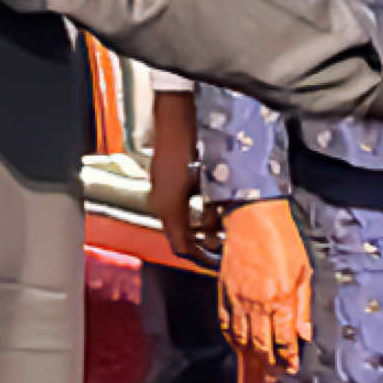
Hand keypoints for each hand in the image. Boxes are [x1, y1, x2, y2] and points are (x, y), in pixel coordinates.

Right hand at [148, 90, 219, 261]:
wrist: (176, 118)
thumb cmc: (195, 147)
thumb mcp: (209, 183)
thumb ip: (214, 210)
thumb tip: (221, 232)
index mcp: (170, 208)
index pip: (182, 246)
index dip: (200, 259)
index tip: (217, 264)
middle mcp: (159, 204)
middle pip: (179, 236)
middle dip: (202, 244)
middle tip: (224, 249)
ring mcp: (158, 194)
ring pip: (179, 222)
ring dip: (199, 228)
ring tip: (222, 230)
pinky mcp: (162, 184)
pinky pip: (177, 209)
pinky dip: (193, 215)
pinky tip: (212, 210)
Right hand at [218, 199, 312, 372]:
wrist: (253, 219)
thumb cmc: (282, 240)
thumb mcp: (304, 272)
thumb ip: (304, 307)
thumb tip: (305, 334)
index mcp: (281, 298)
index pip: (285, 340)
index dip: (288, 357)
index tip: (291, 368)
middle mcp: (258, 303)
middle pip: (262, 345)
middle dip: (269, 363)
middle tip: (274, 375)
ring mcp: (238, 299)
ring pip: (242, 338)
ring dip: (250, 355)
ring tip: (258, 365)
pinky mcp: (224, 293)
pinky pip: (226, 324)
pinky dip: (232, 338)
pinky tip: (238, 344)